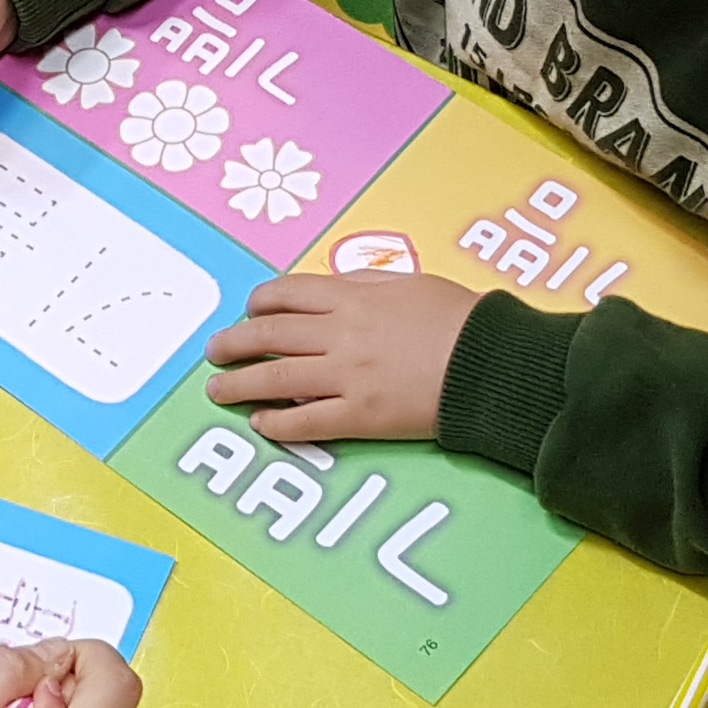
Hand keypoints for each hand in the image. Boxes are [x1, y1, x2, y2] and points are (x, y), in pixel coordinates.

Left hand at [203, 271, 479, 444]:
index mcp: (353, 297)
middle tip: (215, 352)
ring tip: (218, 391)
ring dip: (240, 384)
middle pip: (269, 335)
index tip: (247, 311)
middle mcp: (341, 334)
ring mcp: (347, 376)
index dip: (259, 303)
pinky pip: (306, 420)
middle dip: (234, 343)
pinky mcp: (360, 416)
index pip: (288, 295)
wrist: (492, 363)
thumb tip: (336, 289)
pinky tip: (261, 424)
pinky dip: (277, 422)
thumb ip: (368, 285)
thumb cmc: (462, 320)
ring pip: (275, 378)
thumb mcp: (412, 283)